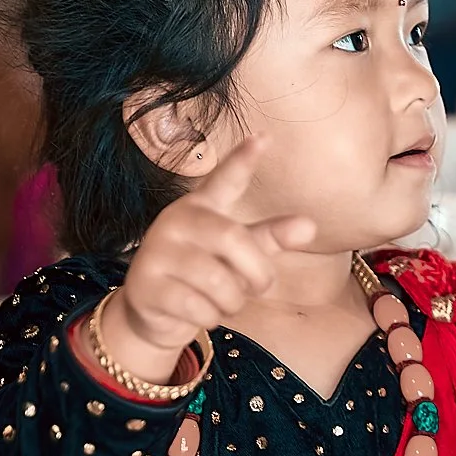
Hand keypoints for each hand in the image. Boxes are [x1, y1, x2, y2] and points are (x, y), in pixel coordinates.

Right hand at [101, 139, 316, 382]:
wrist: (153, 313)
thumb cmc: (204, 276)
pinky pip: (198, 307)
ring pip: (218, 282)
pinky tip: (198, 313)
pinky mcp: (146, 284)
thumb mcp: (238, 255)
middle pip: (234, 240)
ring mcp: (158, 251)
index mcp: (201, 206)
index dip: (242, 160)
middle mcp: (176, 221)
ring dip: (233, 303)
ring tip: (224, 303)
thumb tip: (310, 226)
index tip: (264, 138)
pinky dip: (209, 318)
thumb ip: (270, 237)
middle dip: (258, 273)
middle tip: (259, 287)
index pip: (224, 180)